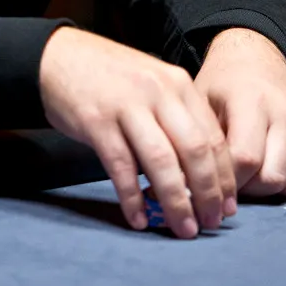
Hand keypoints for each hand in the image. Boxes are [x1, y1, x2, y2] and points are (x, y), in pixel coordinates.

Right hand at [38, 27, 236, 237]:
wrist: (57, 56)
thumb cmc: (108, 76)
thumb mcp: (152, 83)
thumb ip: (176, 116)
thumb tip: (200, 171)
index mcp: (177, 84)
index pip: (212, 137)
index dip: (224, 177)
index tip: (228, 207)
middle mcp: (157, 92)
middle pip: (194, 150)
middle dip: (208, 193)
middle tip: (212, 223)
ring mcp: (126, 106)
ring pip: (161, 162)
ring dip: (176, 202)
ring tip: (184, 229)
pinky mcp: (96, 121)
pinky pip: (120, 167)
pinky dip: (132, 198)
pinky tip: (138, 220)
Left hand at [194, 28, 285, 196]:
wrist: (256, 56)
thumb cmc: (222, 82)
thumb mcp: (201, 101)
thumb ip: (203, 140)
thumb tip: (193, 185)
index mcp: (251, 101)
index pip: (246, 159)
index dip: (227, 181)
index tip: (213, 181)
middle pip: (272, 177)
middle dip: (249, 190)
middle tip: (232, 182)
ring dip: (270, 191)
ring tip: (250, 177)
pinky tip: (270, 170)